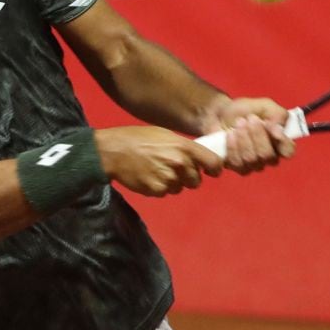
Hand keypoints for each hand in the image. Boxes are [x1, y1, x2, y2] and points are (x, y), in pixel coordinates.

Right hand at [95, 126, 223, 196]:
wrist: (114, 151)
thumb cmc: (139, 138)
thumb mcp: (166, 135)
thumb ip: (184, 148)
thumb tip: (199, 159)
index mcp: (184, 147)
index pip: (214, 163)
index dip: (214, 169)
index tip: (211, 171)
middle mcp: (180, 163)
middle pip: (196, 180)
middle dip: (188, 177)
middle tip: (173, 168)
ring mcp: (169, 178)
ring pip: (180, 188)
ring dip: (172, 183)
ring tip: (157, 170)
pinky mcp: (157, 190)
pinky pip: (166, 193)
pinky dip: (159, 187)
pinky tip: (149, 176)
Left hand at [208, 97, 296, 174]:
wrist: (221, 113)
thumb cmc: (246, 110)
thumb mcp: (265, 105)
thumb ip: (278, 115)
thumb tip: (279, 132)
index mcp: (279, 142)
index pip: (288, 151)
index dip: (283, 142)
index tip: (272, 127)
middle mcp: (268, 157)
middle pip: (267, 155)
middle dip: (257, 135)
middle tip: (250, 119)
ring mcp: (252, 164)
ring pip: (251, 158)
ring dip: (244, 138)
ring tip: (238, 123)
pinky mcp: (236, 167)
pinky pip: (236, 161)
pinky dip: (232, 145)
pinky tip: (230, 134)